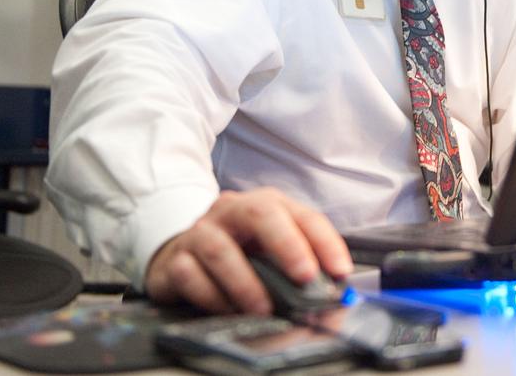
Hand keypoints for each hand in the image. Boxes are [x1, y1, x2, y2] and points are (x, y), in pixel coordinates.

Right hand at [144, 187, 353, 313]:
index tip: (340, 270)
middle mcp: (232, 211)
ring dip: (246, 283)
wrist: (177, 252)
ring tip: (264, 308)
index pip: (302, 215)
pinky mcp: (175, 259)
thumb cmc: (235, 250)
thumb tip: (327, 291)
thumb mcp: (269, 249)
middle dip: (287, 244)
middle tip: (304, 276)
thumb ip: (297, 263)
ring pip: (220, 249)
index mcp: (265, 205)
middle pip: (260, 213)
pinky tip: (228, 310)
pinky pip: (191, 276)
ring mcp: (201, 232)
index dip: (325, 242)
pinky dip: (213, 297)